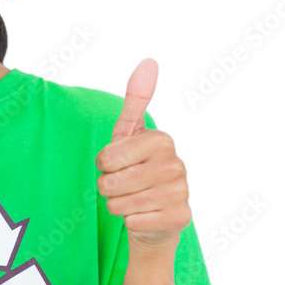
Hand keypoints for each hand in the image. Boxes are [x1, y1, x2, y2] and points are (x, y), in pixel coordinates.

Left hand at [94, 58, 191, 250]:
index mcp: (161, 140)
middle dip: (108, 189)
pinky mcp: (179, 219)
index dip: (103, 166)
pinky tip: (145, 215)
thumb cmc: (137, 170)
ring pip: (119, 205)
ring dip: (119, 206)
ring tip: (134, 200)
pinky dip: (132, 223)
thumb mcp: (131, 134)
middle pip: (110, 184)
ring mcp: (181, 193)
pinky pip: (133, 223)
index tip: (117, 164)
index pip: (105, 159)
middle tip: (124, 186)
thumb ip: (136, 100)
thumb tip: (149, 61)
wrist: (156, 214)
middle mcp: (176, 164)